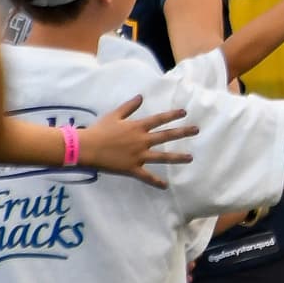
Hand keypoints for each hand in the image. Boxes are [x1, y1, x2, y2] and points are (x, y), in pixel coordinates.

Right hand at [77, 95, 197, 188]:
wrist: (87, 148)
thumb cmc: (99, 130)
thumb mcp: (114, 115)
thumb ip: (129, 106)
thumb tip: (141, 96)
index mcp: (138, 127)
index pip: (159, 119)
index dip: (172, 115)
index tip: (184, 113)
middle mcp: (141, 140)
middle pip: (166, 136)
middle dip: (183, 132)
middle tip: (196, 130)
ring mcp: (138, 156)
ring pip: (162, 157)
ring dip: (177, 157)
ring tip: (190, 158)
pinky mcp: (132, 169)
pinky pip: (147, 176)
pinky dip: (156, 182)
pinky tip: (165, 186)